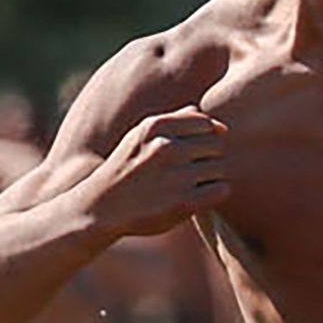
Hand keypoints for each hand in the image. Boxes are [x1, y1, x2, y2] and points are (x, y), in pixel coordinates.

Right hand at [80, 110, 228, 236]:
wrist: (101, 209)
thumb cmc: (126, 169)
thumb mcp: (139, 136)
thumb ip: (173, 121)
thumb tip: (207, 114)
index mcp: (156, 126)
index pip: (207, 123)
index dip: (206, 138)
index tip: (192, 152)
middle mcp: (165, 147)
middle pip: (217, 145)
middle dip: (209, 158)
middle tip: (190, 171)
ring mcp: (175, 175)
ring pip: (221, 168)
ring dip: (211, 178)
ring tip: (189, 185)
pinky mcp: (183, 202)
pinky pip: (222, 189)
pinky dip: (214, 194)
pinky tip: (197, 197)